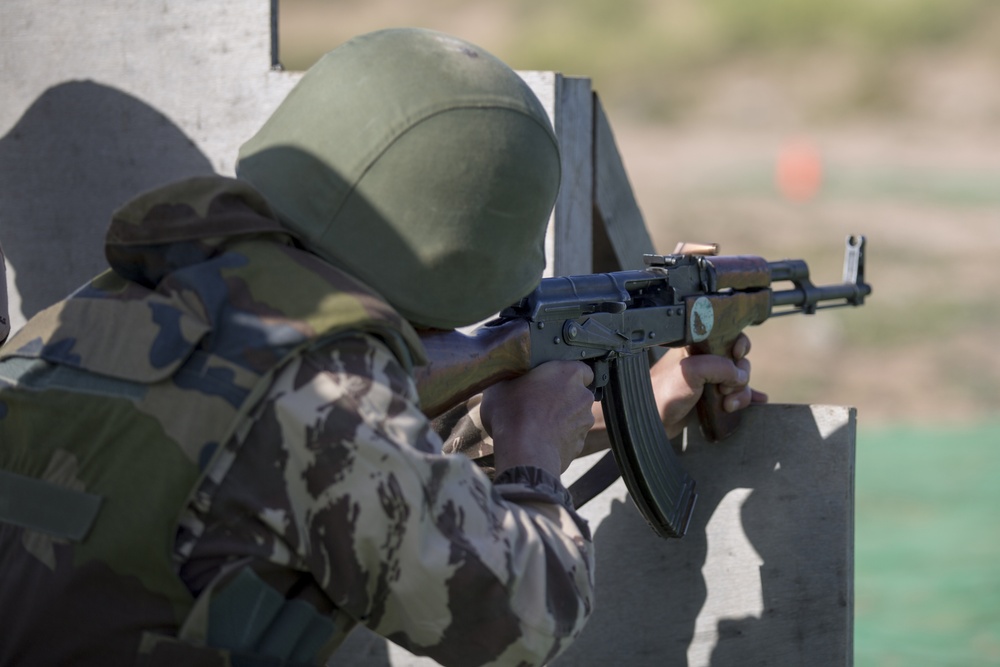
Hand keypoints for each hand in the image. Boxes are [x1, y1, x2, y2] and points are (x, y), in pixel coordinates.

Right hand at [481, 361, 595, 475]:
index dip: (565, 375)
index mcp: (569, 373)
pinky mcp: (578, 446)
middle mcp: (583, 396)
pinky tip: (539, 441)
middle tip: (538, 403)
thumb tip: (508, 378)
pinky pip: (569, 438)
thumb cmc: (512, 412)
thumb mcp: (500, 384)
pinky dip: (558, 439)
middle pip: (577, 394)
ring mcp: (583, 423)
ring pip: (574, 418)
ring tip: (536, 425)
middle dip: (562, 398)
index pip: (581, 369)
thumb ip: (513, 377)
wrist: (522, 451)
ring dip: (561, 419)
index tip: (549, 380)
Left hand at [585, 334, 766, 452]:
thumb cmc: (662, 393)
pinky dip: (747, 398)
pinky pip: (736, 395)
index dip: (738, 344)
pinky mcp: (710, 398)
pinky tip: (758, 402)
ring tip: (727, 405)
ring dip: (741, 393)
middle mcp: (704, 361)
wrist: (650, 421)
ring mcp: (708, 380)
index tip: (737, 353)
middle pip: (738, 361)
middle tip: (725, 389)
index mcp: (696, 346)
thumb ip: (720, 366)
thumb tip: (740, 375)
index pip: (727, 335)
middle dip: (740, 376)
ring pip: (739, 381)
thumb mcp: (691, 371)